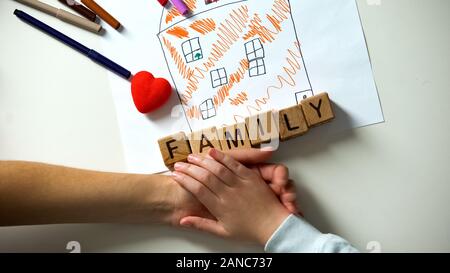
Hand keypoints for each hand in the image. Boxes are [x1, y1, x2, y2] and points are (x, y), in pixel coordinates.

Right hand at [171, 149, 291, 244]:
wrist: (273, 226)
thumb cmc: (249, 230)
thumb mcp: (223, 231)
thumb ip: (202, 224)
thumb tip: (184, 220)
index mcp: (220, 208)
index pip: (197, 190)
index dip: (184, 180)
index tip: (176, 176)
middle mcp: (228, 195)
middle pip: (205, 177)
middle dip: (189, 169)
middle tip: (179, 164)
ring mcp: (240, 185)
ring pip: (217, 169)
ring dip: (202, 161)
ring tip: (191, 156)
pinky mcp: (251, 178)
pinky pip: (235, 164)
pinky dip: (223, 157)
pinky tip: (212, 152)